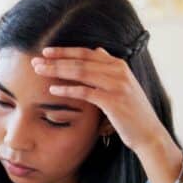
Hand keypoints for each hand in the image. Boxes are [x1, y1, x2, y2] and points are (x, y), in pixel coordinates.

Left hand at [32, 47, 171, 152]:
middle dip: (56, 60)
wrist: (148, 133)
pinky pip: (86, 92)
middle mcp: (119, 71)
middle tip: (35, 61)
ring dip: (57, 70)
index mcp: (118, 65)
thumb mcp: (121, 84)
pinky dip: (68, 89)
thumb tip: (98, 49)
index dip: (65, 51)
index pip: (87, 53)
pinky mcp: (114, 101)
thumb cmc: (129, 110)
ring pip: (81, 73)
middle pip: (81, 61)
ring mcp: (117, 85)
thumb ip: (108, 67)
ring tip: (39, 71)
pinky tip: (52, 89)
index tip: (45, 51)